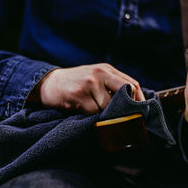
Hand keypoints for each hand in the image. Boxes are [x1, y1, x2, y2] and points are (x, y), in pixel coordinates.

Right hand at [28, 63, 144, 114]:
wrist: (48, 83)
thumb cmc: (74, 83)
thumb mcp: (94, 77)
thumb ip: (111, 85)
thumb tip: (132, 104)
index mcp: (106, 69)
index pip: (132, 84)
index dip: (139, 100)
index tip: (140, 112)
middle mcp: (99, 73)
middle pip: (125, 92)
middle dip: (126, 108)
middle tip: (126, 119)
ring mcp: (89, 83)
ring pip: (108, 106)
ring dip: (103, 114)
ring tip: (92, 110)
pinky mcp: (79, 95)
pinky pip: (93, 112)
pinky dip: (90, 116)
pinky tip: (80, 110)